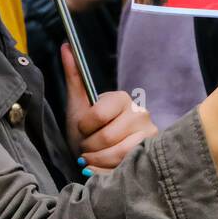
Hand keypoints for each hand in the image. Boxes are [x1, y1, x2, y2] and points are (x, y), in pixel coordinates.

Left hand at [62, 43, 157, 172]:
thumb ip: (74, 76)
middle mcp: (141, 113)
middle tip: (88, 147)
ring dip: (97, 161)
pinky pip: (124, 167)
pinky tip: (103, 169)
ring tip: (95, 158)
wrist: (101, 158)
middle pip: (105, 137)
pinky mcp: (151, 154)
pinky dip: (106, 172)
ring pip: (116, 154)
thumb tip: (66, 45)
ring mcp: (149, 135)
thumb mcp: (78, 106)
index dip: (83, 127)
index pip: (98, 115)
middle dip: (88, 148)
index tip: (83, 129)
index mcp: (123, 98)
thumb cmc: (88, 133)